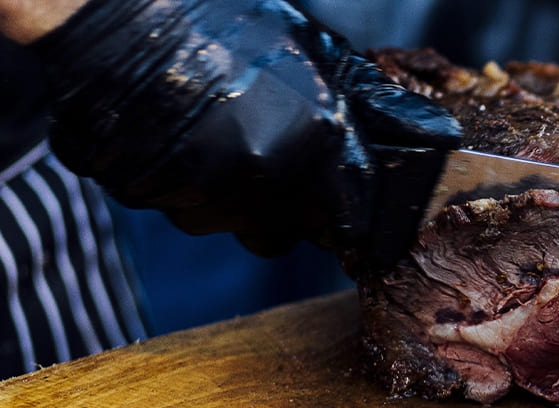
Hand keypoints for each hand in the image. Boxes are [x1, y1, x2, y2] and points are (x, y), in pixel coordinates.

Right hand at [27, 0, 460, 270]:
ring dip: (236, 197)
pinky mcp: (156, 201)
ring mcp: (207, 194)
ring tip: (221, 135)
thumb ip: (376, 106)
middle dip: (290, 207)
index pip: (354, 222)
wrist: (121, 17)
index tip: (345, 210)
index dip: (352, 220)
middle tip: (271, 152)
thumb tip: (437, 137)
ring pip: (236, 225)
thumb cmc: (226, 26)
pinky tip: (184, 140)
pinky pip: (186, 211)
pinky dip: (188, 187)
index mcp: (318, 141)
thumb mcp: (319, 54)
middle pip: (291, 234)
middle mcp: (268, 177)